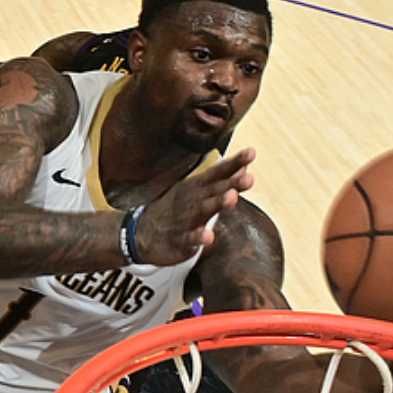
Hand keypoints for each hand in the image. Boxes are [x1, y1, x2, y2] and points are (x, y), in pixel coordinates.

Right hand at [134, 148, 254, 265]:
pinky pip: (189, 238)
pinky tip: (209, 237)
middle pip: (214, 190)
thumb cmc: (175, 210)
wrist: (140, 234)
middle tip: (249, 178)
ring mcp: (184, 219)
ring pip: (203, 210)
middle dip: (231, 183)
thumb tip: (244, 167)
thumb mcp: (196, 190)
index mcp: (197, 187)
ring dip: (217, 203)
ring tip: (232, 198)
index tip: (251, 153)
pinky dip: (199, 237)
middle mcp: (192, 200)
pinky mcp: (179, 240)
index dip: (235, 163)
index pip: (218, 172)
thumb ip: (221, 180)